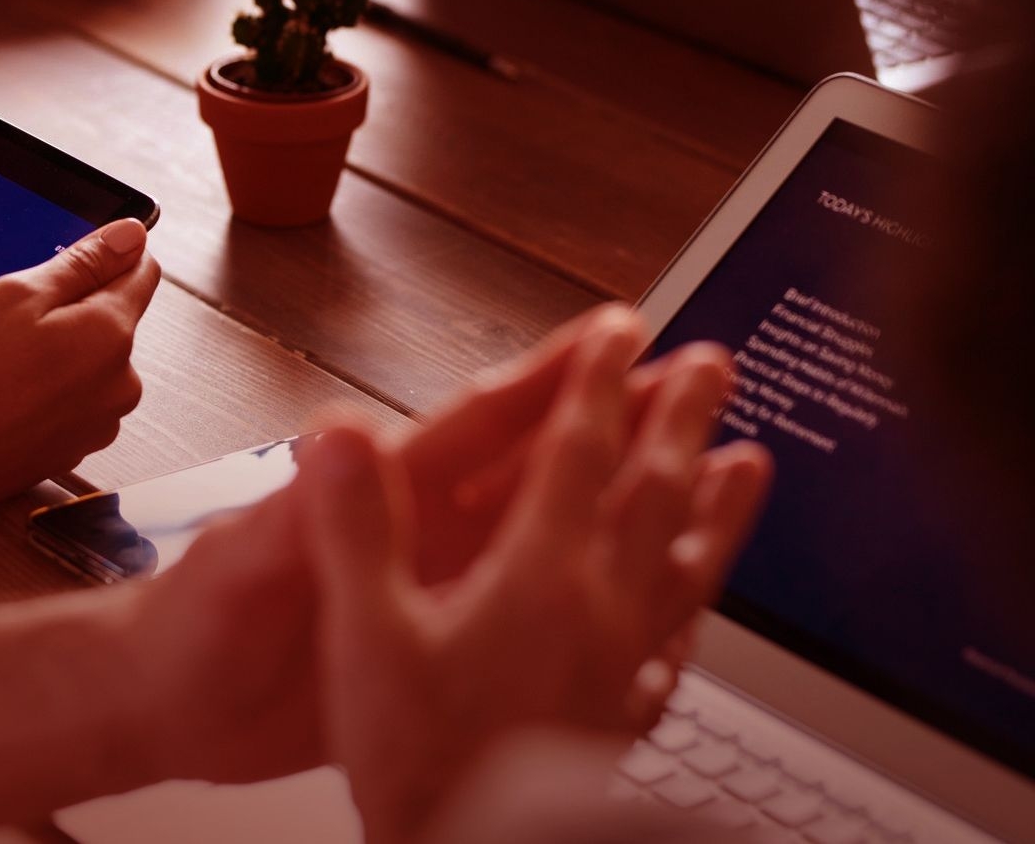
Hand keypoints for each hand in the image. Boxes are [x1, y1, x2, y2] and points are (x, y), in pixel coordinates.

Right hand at [0, 219, 159, 520]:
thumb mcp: (16, 295)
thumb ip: (84, 263)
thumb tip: (132, 234)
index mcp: (111, 335)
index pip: (141, 271)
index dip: (105, 255)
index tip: (67, 260)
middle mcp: (119, 384)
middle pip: (111, 320)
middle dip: (69, 310)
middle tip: (9, 319)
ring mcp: (98, 423)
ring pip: (88, 363)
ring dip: (55, 353)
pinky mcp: (73, 450)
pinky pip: (69, 401)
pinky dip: (42, 391)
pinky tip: (0, 394)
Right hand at [301, 308, 771, 840]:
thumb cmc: (419, 759)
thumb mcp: (364, 636)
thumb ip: (355, 529)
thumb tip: (338, 436)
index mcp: (538, 576)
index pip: (578, 455)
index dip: (596, 382)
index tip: (620, 329)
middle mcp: (598, 610)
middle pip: (654, 494)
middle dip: (681, 420)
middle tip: (714, 366)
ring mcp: (624, 666)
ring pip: (687, 564)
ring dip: (719, 504)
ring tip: (751, 464)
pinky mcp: (627, 718)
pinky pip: (682, 642)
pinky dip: (700, 602)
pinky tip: (702, 603)